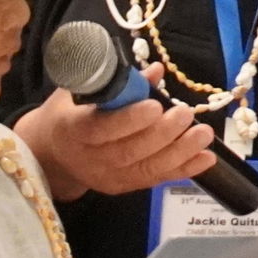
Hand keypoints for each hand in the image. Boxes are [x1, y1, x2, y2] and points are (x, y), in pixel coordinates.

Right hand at [15, 64, 217, 200]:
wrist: (52, 152)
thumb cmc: (69, 113)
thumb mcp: (83, 90)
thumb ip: (118, 82)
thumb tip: (156, 71)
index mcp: (73, 130)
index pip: (100, 129)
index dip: (129, 120)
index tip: (156, 106)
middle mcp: (89, 159)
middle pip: (128, 152)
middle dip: (161, 134)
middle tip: (186, 114)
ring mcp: (107, 177)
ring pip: (145, 169)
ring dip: (179, 152)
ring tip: (204, 135)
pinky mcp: (122, 187)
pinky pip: (155, 179)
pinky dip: (183, 169)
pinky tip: (206, 158)